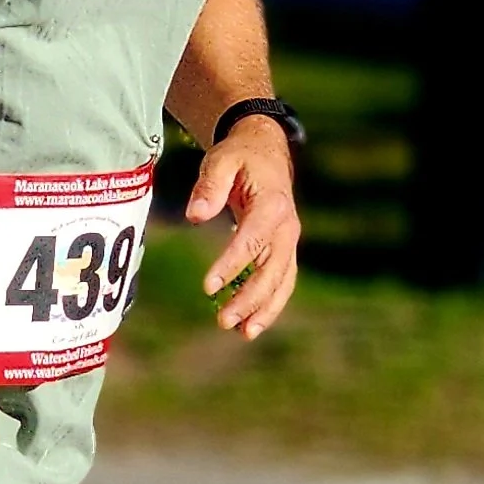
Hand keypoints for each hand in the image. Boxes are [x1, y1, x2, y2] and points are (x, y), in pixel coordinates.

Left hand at [185, 118, 300, 338]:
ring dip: (264, 309)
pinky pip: (282, 281)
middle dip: (249, 298)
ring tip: (243, 333)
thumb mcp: (221, 159)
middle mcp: (287, 227)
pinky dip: (270, 304)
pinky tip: (250, 325)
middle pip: (271, 270)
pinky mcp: (284, 249)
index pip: (250, 242)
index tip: (207, 288)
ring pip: (282, 281)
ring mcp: (288, 241)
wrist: (266, 150)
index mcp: (271, 205)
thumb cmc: (240, 156)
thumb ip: (209, 186)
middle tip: (223, 321)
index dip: (230, 266)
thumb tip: (195, 215)